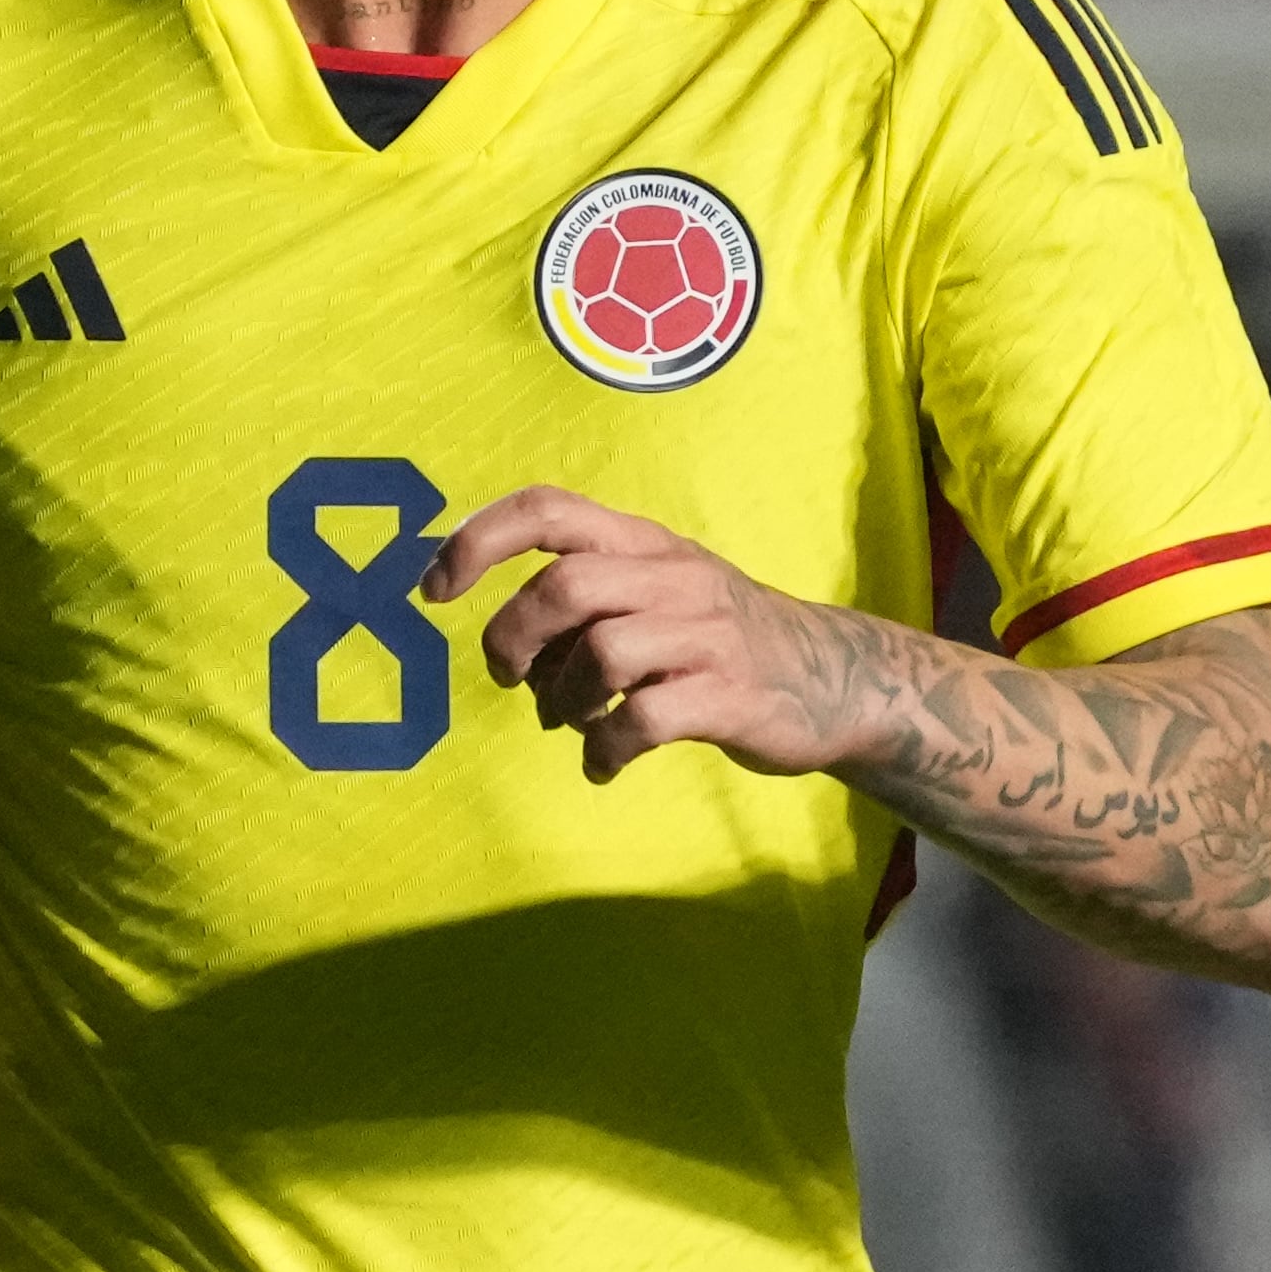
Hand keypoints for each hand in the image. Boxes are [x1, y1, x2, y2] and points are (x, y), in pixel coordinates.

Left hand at [422, 484, 879, 784]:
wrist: (835, 678)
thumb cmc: (718, 638)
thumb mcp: (658, 590)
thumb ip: (585, 600)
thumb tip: (510, 651)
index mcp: (643, 542)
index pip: (548, 509)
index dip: (478, 540)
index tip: (435, 588)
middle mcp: (673, 576)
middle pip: (566, 585)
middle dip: (515, 638)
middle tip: (513, 680)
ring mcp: (707, 635)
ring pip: (603, 653)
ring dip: (564, 700)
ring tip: (573, 721)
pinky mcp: (730, 696)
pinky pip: (644, 721)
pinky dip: (605, 750)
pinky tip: (604, 763)